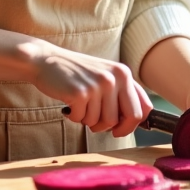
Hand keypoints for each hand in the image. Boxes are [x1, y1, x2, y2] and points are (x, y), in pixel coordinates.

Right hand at [28, 43, 152, 139]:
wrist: (46, 60)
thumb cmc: (76, 73)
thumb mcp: (105, 76)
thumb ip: (121, 93)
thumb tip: (138, 120)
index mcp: (123, 73)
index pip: (143, 107)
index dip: (133, 124)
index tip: (120, 129)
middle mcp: (114, 78)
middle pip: (128, 118)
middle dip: (114, 128)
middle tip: (98, 126)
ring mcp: (98, 85)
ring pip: (103, 123)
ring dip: (89, 121)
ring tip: (80, 107)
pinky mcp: (80, 93)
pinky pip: (82, 120)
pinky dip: (74, 117)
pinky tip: (69, 104)